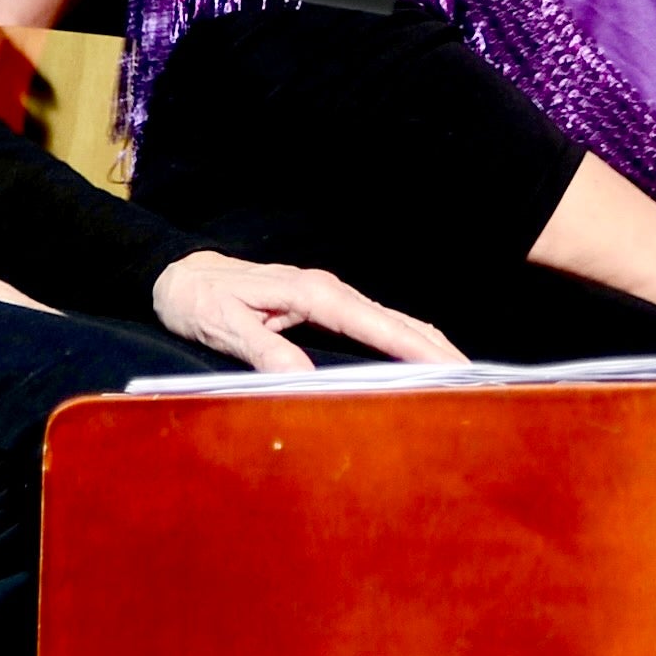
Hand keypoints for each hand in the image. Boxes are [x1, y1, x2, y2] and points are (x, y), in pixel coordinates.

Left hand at [150, 251, 464, 371]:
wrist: (178, 277)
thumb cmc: (198, 302)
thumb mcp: (223, 327)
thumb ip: (264, 350)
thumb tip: (303, 378)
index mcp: (309, 293)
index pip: (375, 323)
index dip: (414, 347)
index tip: (449, 367)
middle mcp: (326, 290)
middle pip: (396, 320)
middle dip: (437, 348)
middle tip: (477, 379)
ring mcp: (327, 296)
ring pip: (390, 320)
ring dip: (426, 345)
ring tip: (461, 374)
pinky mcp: (322, 305)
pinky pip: (374, 324)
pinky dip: (404, 340)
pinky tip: (420, 359)